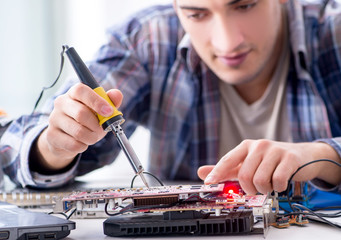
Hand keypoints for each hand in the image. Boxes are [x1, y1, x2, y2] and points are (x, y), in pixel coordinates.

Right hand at [36, 83, 122, 170]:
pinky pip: (73, 144)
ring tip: (93, 137)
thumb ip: (110, 101)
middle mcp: (61, 103)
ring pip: (78, 131)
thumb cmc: (87, 120)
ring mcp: (54, 119)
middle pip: (81, 113)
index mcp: (73, 93)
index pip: (81, 91)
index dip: (96, 101)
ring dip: (92, 137)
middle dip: (97, 125)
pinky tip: (82, 143)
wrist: (67, 137)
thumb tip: (117, 94)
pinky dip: (83, 146)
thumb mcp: (100, 110)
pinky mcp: (51, 135)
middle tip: (102, 129)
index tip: (109, 111)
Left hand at [197, 139, 340, 193]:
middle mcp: (259, 145)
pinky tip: (280, 182)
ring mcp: (275, 150)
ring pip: (260, 180)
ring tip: (270, 183)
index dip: (217, 173)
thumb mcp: (247, 163)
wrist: (302, 156)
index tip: (209, 183)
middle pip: (245, 176)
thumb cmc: (270, 161)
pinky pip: (278, 181)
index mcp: (246, 146)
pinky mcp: (290, 158)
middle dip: (250, 188)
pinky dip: (278, 188)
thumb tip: (201, 173)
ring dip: (265, 189)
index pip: (228, 160)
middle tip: (257, 187)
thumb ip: (226, 169)